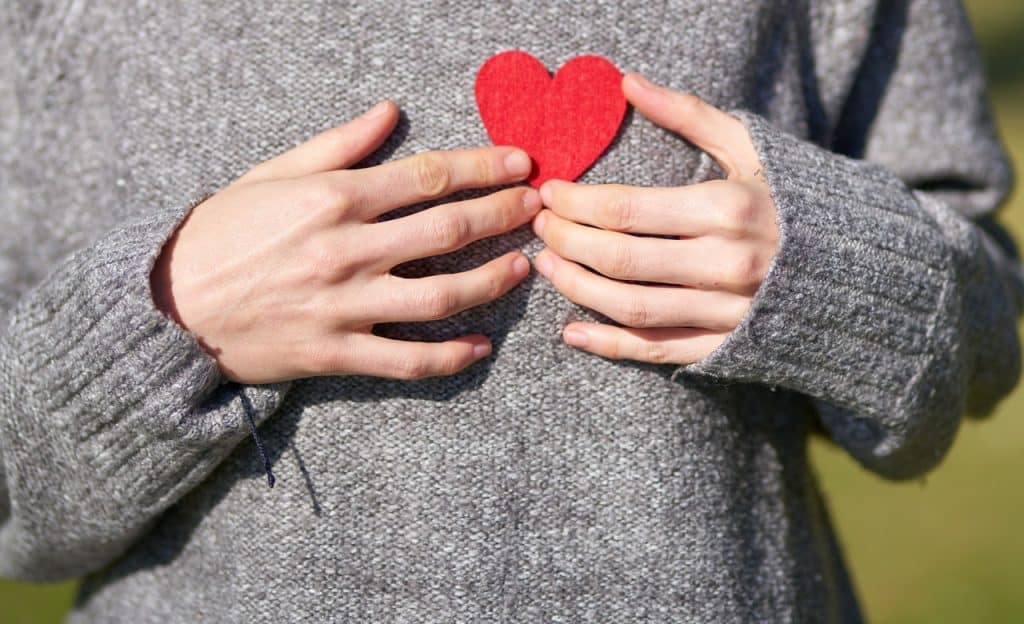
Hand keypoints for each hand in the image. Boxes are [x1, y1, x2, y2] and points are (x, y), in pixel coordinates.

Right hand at [150, 100, 539, 383]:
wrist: (168, 307)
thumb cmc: (221, 233)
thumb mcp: (272, 174)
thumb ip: (337, 144)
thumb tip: (389, 111)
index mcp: (332, 197)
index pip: (428, 176)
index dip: (483, 167)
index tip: (520, 163)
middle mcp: (346, 249)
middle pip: (447, 229)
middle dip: (503, 214)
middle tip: (538, 208)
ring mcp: (344, 304)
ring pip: (440, 294)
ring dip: (491, 279)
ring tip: (522, 266)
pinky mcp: (336, 353)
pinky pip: (407, 360)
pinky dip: (450, 356)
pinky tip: (481, 347)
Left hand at [531, 73, 778, 364]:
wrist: (861, 269)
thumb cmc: (794, 199)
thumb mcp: (749, 148)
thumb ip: (687, 114)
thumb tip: (627, 82)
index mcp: (728, 208)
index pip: (625, 209)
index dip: (575, 203)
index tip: (549, 193)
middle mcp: (726, 264)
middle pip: (619, 258)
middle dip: (566, 240)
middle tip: (539, 227)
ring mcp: (726, 312)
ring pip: (630, 306)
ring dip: (576, 288)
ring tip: (547, 267)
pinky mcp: (726, 348)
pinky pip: (655, 351)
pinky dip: (609, 345)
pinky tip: (572, 331)